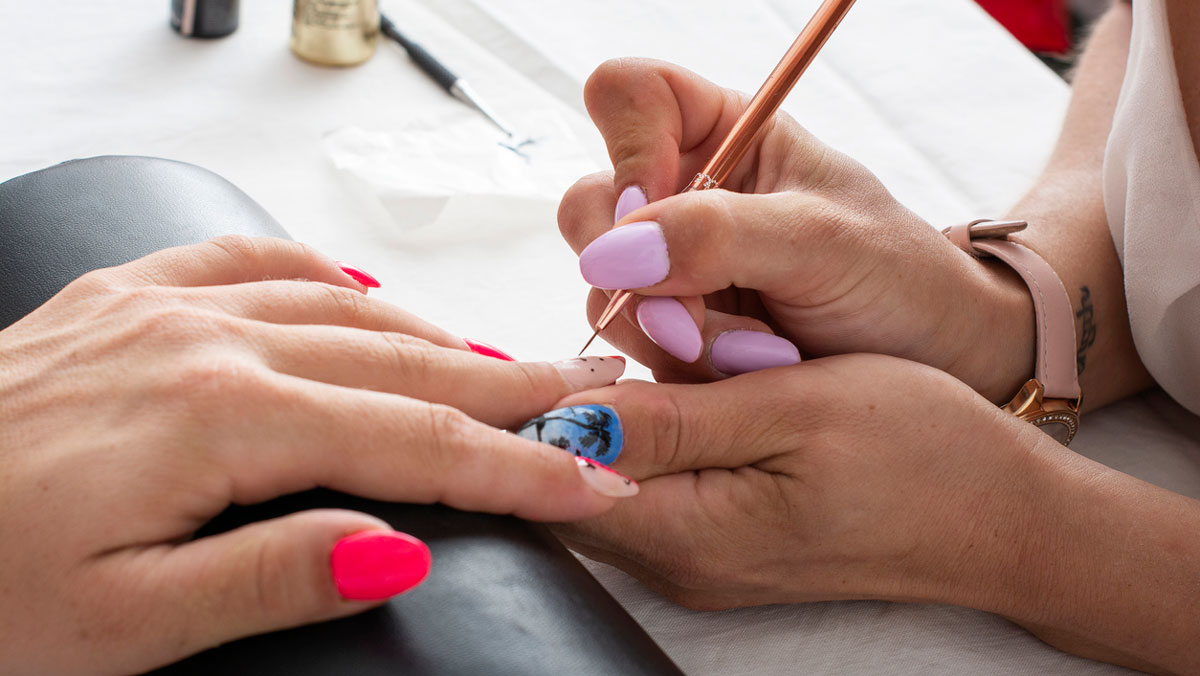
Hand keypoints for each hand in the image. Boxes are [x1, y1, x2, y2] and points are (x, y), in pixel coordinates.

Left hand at [0, 236, 633, 674]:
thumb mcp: (120, 628)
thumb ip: (270, 576)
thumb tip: (396, 549)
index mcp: (216, 421)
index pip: (413, 445)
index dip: (517, 470)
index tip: (592, 483)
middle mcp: (202, 342)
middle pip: (401, 365)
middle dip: (508, 394)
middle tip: (589, 408)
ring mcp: (161, 307)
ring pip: (343, 308)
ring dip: (436, 341)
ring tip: (505, 369)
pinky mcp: (123, 298)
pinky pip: (250, 261)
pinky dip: (326, 277)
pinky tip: (361, 297)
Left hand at [546, 353, 1063, 612]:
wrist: (1002, 518)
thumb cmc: (920, 452)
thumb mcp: (796, 408)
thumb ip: (676, 419)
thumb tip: (569, 416)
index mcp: (691, 534)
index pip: (556, 481)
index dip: (540, 405)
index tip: (567, 328)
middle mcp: (679, 563)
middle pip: (570, 486)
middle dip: (569, 405)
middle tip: (614, 318)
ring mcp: (699, 562)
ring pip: (607, 483)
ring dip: (609, 417)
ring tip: (646, 339)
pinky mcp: (720, 546)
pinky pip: (650, 490)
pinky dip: (646, 436)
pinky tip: (679, 386)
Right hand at [559, 59, 1034, 400]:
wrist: (934, 363)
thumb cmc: (898, 279)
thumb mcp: (820, 242)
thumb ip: (717, 236)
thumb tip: (611, 254)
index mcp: (722, 134)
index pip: (627, 95)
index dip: (626, 149)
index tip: (658, 212)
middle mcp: (683, 193)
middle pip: (591, 205)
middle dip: (639, 273)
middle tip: (698, 316)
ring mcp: (670, 266)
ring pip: (605, 290)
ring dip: (670, 332)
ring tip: (759, 352)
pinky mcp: (672, 328)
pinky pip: (632, 345)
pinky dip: (680, 366)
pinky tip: (747, 369)